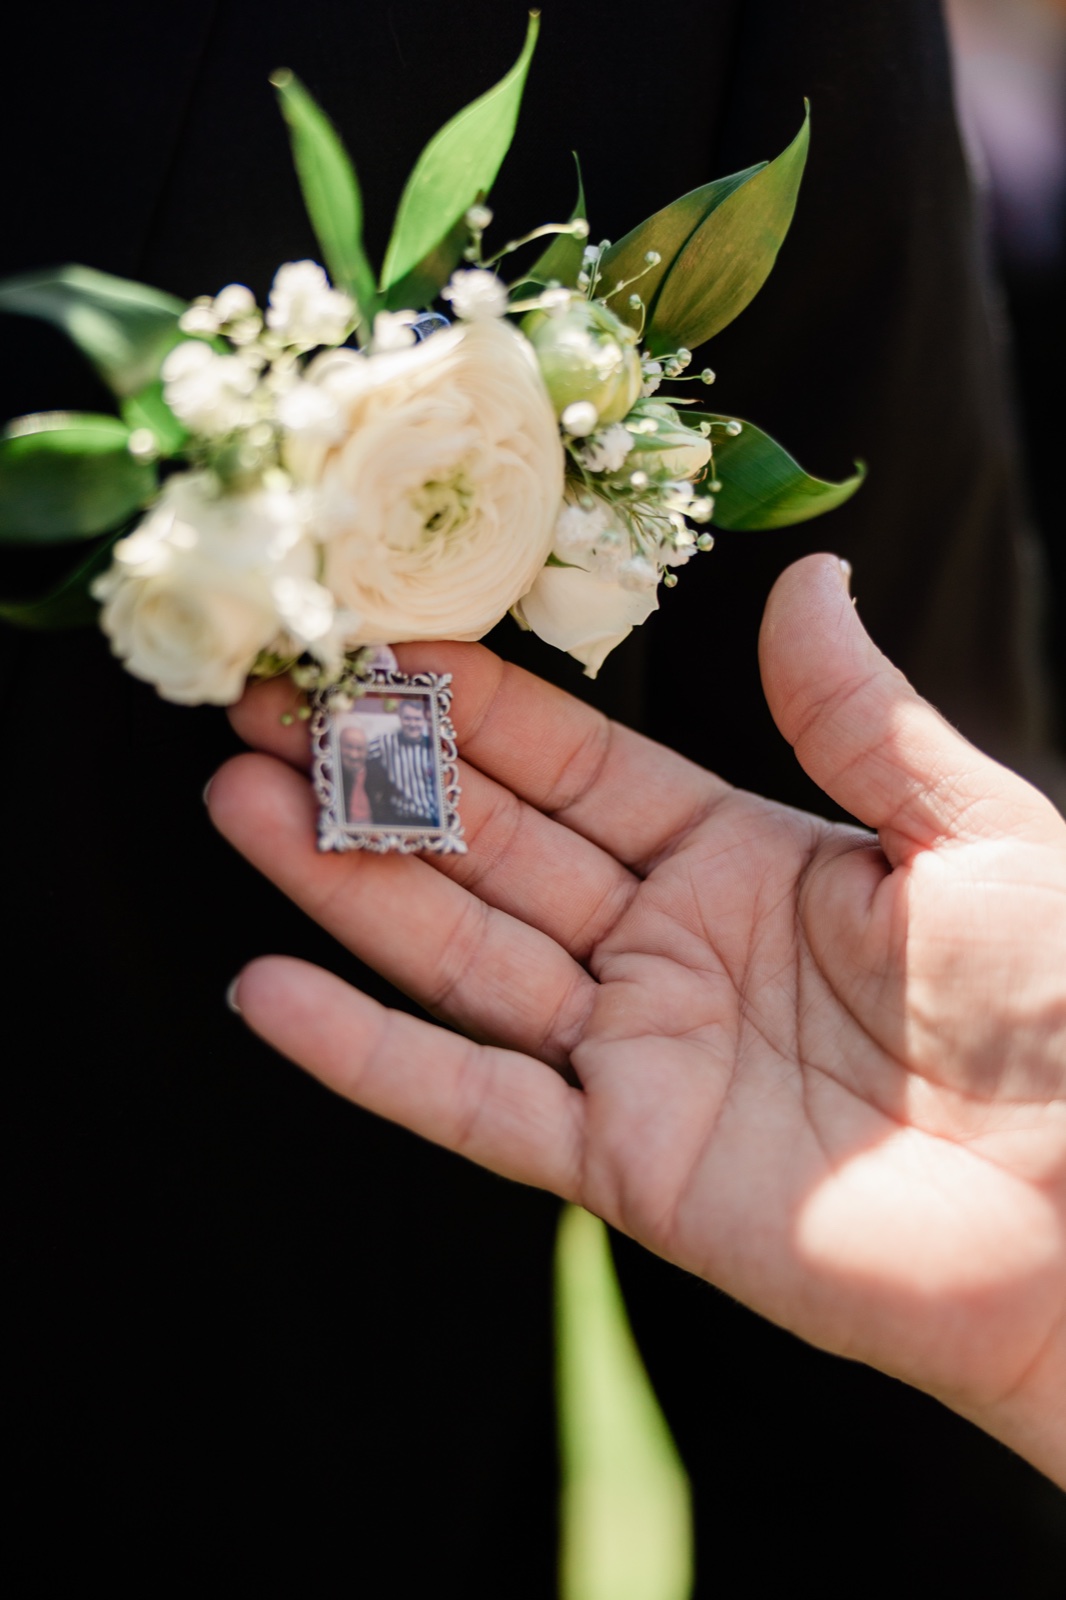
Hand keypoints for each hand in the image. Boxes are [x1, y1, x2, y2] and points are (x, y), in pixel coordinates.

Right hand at [208, 553, 1065, 1484]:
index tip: (376, 637)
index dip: (477, 706)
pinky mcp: (624, 1167)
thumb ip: (859, 719)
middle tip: (260, 704)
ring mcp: (637, 1059)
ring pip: (462, 959)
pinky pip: (475, 1106)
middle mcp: (667, 949)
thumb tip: (809, 577)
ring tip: (238, 803)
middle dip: (376, 778)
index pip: (575, 766)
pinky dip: (370, 1059)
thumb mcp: (970, 836)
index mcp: (741, 859)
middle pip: (491, 851)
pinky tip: (269, 993)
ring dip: (346, 888)